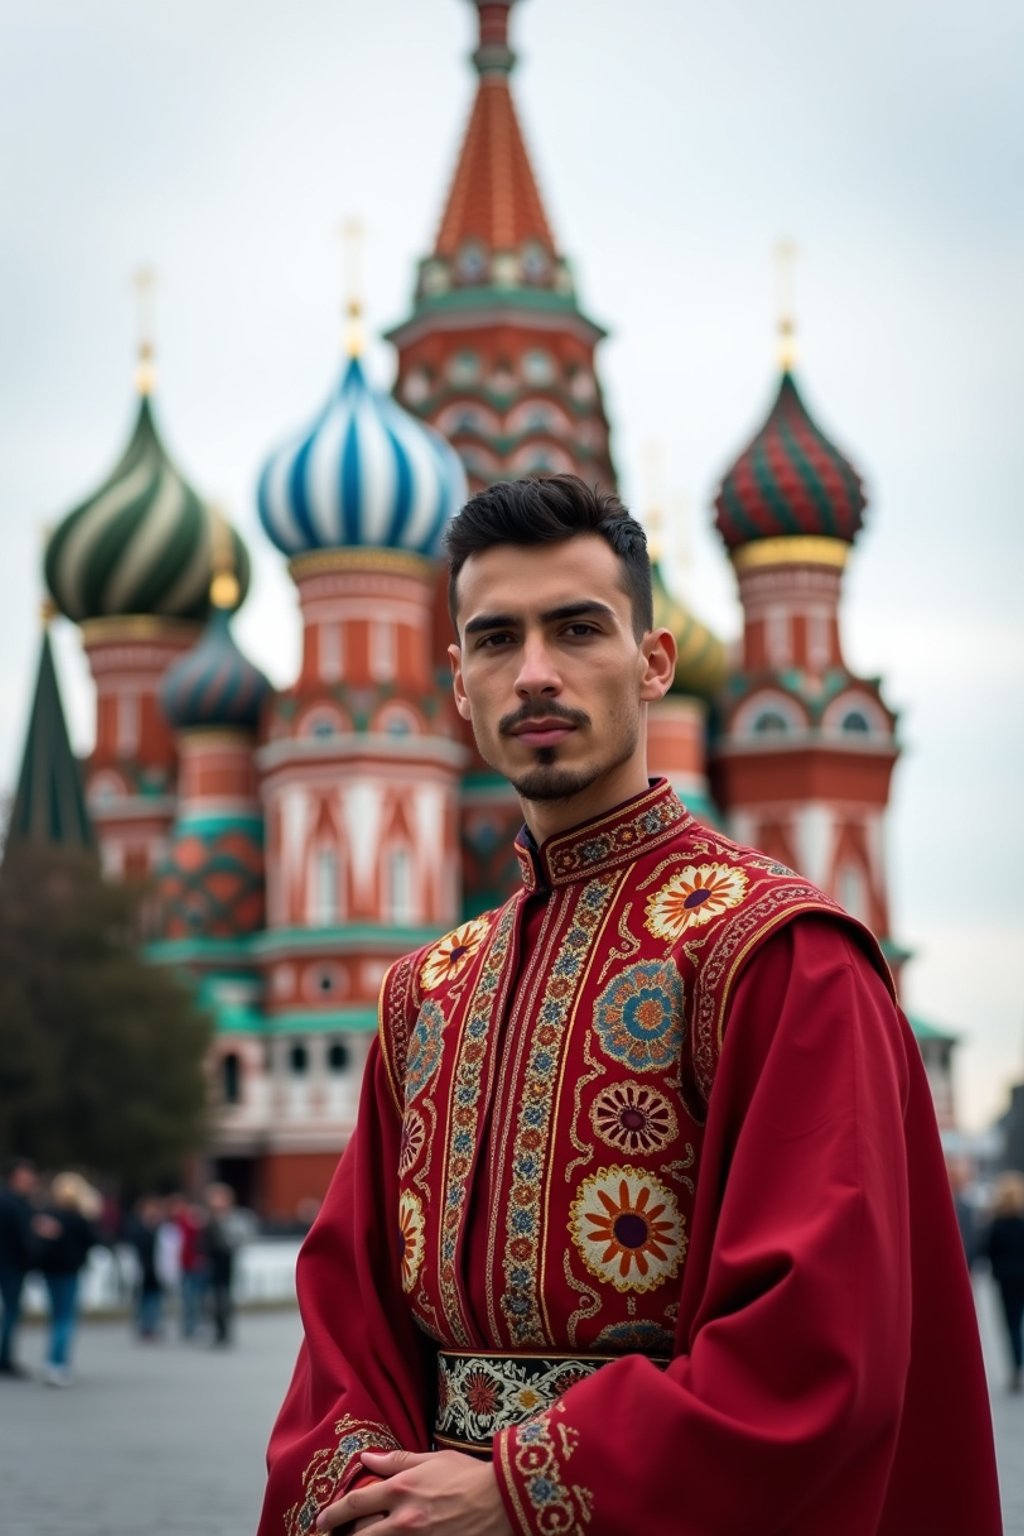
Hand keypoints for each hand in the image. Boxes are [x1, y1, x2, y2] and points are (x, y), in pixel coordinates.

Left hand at [314, 1449, 512, 1534]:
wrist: (503, 1500)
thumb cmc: (468, 1476)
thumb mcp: (432, 1459)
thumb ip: (397, 1461)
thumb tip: (367, 1457)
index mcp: (402, 1490)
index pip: (356, 1503)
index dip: (334, 1512)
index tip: (321, 1519)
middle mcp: (404, 1520)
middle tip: (331, 1535)